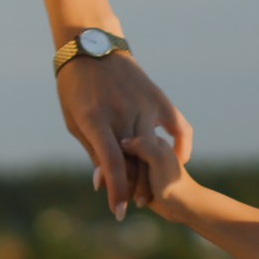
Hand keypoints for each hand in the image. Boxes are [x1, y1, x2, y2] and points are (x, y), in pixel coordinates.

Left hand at [55, 51, 192, 218]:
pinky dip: (183, 146)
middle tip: (129, 204)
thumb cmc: (75, 88)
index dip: (116, 191)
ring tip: (148, 190)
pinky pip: (180, 127)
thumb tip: (102, 183)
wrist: (92, 46)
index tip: (118, 211)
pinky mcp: (159, 99)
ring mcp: (144, 104)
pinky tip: (180, 158)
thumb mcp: (75, 122)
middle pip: (136, 161)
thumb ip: (93, 151)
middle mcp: (122, 112)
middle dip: (133, 189)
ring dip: (151, 175)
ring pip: (155, 150)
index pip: (111, 163)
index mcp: (95, 119)